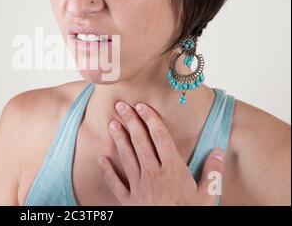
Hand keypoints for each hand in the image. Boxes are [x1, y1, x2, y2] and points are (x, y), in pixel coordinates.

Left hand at [98, 102, 225, 205]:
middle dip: (131, 122)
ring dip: (119, 139)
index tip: (142, 106)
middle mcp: (153, 173)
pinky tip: (100, 159)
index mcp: (173, 170)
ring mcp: (139, 186)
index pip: (160, 137)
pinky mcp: (128, 201)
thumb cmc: (189, 214)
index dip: (150, 119)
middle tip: (121, 106)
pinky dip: (107, 171)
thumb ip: (212, 172)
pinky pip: (115, 183)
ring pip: (127, 157)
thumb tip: (219, 152)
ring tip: (112, 124)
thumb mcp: (207, 196)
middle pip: (140, 142)